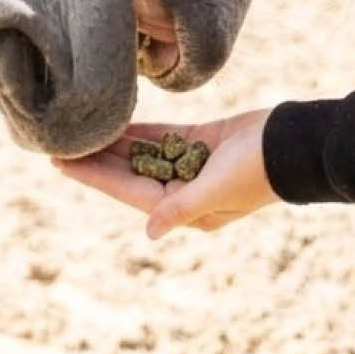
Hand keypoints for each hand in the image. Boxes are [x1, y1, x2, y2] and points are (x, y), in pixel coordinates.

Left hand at [52, 108, 279, 238]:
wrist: (294, 143)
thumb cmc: (257, 171)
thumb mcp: (216, 190)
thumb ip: (181, 208)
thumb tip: (149, 230)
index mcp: (187, 209)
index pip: (128, 191)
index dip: (93, 176)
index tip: (62, 164)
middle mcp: (185, 190)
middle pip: (129, 173)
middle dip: (96, 160)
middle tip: (60, 144)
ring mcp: (192, 165)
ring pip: (142, 153)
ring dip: (114, 144)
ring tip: (81, 130)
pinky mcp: (201, 142)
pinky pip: (162, 137)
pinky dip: (139, 130)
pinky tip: (115, 122)